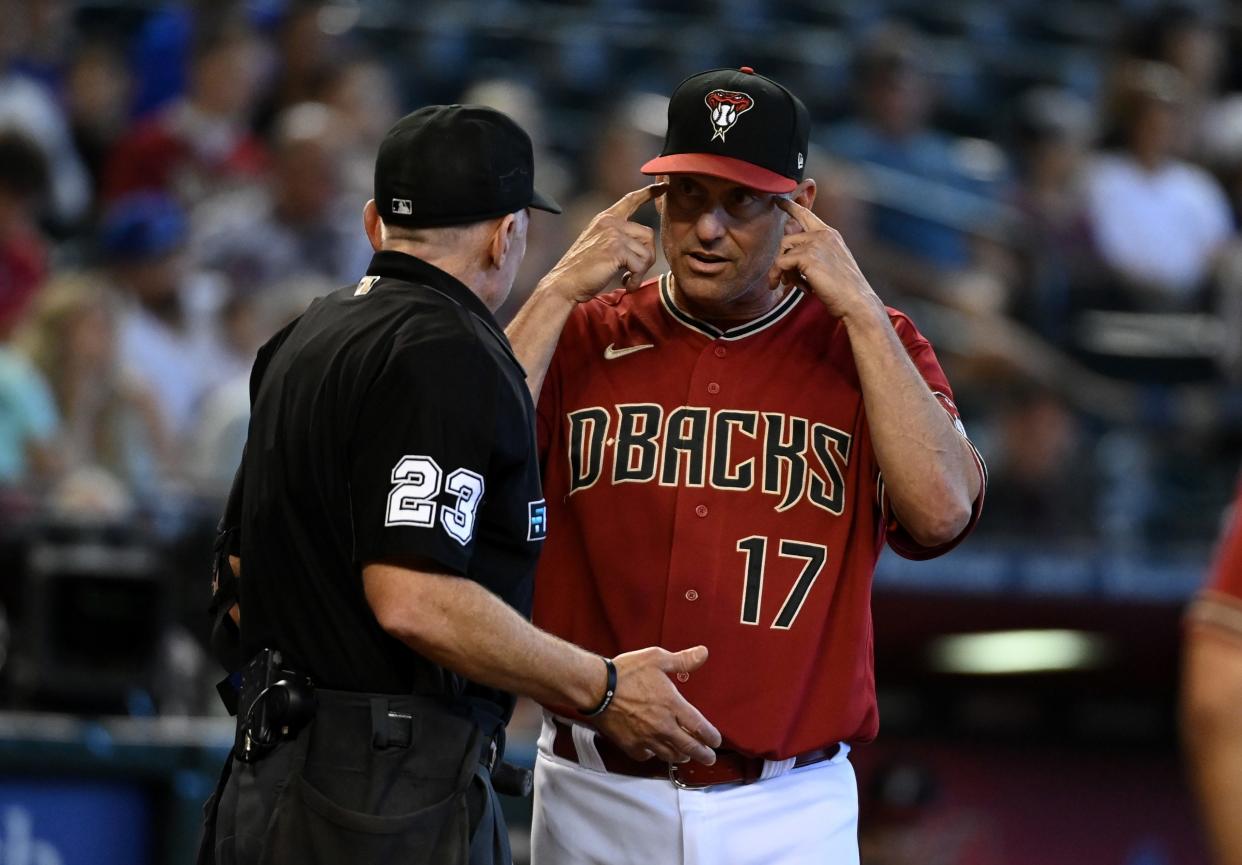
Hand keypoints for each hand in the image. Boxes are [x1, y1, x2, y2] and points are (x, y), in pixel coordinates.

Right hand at [539, 183, 666, 303]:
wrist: (564, 284)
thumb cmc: (582, 271)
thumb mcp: (599, 246)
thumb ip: (618, 239)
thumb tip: (644, 246)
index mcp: (605, 219)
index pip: (630, 200)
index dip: (649, 193)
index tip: (664, 186)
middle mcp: (610, 222)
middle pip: (648, 234)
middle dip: (647, 257)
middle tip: (634, 273)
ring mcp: (613, 234)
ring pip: (647, 252)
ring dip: (641, 271)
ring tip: (628, 280)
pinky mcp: (616, 250)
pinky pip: (641, 265)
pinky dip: (636, 279)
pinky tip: (626, 284)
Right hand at [591, 645, 720, 765]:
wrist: (597, 688)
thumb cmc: (626, 672)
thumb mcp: (656, 659)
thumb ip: (682, 660)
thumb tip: (703, 653)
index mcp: (672, 705)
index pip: (700, 727)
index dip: (711, 737)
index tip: (716, 741)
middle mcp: (663, 726)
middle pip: (689, 747)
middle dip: (702, 754)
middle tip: (709, 758)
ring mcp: (647, 738)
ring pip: (670, 755)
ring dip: (680, 756)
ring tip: (685, 755)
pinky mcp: (630, 745)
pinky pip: (647, 756)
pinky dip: (653, 755)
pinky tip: (654, 751)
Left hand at [770, 198, 882, 320]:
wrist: (857, 302)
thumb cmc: (844, 289)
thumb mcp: (830, 264)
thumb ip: (812, 253)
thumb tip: (787, 252)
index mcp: (830, 234)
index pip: (806, 214)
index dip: (789, 206)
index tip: (777, 200)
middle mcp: (823, 234)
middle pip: (786, 240)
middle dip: (782, 261)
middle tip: (787, 281)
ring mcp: (815, 243)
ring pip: (782, 252)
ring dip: (783, 272)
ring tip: (794, 286)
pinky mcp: (807, 256)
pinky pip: (780, 263)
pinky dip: (779, 276)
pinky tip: (793, 288)